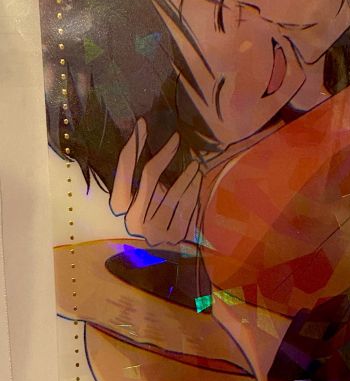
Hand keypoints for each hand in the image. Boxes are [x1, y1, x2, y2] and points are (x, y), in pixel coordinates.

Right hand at [110, 119, 201, 246]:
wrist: (164, 255)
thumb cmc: (151, 215)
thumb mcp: (141, 198)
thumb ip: (142, 178)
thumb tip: (145, 137)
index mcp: (120, 208)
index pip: (124, 170)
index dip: (133, 146)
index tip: (143, 124)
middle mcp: (133, 220)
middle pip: (149, 177)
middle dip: (163, 155)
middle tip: (176, 139)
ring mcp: (154, 230)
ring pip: (172, 193)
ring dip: (185, 174)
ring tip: (195, 165)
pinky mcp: (174, 236)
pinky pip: (187, 207)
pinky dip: (194, 192)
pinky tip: (199, 181)